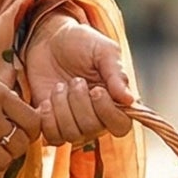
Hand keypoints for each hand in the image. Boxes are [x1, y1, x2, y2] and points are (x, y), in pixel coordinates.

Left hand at [24, 16, 134, 146]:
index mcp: (115, 101)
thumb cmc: (80, 43)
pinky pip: (52, 137)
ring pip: (71, 135)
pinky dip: (47, 120)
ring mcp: (73, 122)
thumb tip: (130, 99)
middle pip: (92, 129)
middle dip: (79, 103)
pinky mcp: (52, 124)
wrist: (48, 40)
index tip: (96, 90)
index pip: (121, 125)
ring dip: (62, 108)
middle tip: (75, 81)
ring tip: (59, 87)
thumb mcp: (103, 50)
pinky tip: (46, 101)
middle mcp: (97, 117)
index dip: (108, 112)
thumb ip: (116, 73)